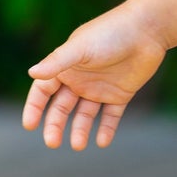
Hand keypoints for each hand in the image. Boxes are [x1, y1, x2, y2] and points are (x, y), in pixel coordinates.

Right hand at [22, 5, 168, 148]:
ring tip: (78, 145)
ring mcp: (99, 88)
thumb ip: (57, 62)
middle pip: (61, 108)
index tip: (29, 125)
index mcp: (65, 67)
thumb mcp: (80, 48)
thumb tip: (31, 72)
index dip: (35, 108)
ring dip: (80, 130)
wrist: (146, 30)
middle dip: (55, 125)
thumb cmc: (109, 34)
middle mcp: (79, 80)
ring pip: (84, 115)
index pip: (43, 91)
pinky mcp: (120, 94)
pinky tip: (102, 142)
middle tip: (52, 143)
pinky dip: (106, 129)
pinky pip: (110, 116)